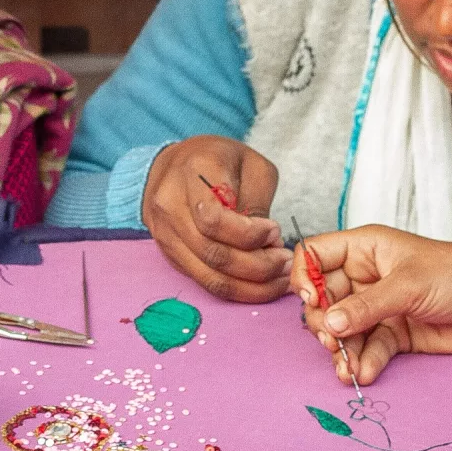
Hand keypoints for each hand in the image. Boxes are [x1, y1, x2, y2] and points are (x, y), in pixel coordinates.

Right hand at [143, 135, 292, 302]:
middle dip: (257, 266)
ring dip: (250, 286)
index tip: (275, 230)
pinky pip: (204, 282)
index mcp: (193, 173)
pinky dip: (237, 289)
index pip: (214, 219)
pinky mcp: (170, 254)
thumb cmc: (219, 161)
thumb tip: (267, 246)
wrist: (174, 165)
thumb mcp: (251, 165)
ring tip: (279, 278)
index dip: (249, 235)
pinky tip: (260, 284)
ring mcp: (166, 233)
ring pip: (209, 277)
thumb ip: (258, 201)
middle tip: (285, 262)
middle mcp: (170, 205)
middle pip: (213, 254)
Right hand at [290, 226, 451, 384]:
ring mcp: (376, 307)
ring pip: (342, 330)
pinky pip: (365, 349)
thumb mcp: (409, 284)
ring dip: (341, 351)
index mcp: (364, 250)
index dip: (305, 277)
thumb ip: (367, 306)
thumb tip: (331, 323)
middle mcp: (364, 277)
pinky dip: (362, 363)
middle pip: (323, 300)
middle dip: (324, 323)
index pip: (315, 255)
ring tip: (347, 368)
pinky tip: (364, 374)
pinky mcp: (391, 334)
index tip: (312, 300)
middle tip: (332, 340)